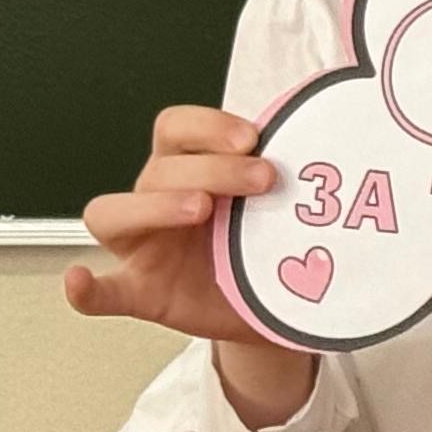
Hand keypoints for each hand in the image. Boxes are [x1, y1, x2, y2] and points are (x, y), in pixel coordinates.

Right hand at [61, 105, 316, 428]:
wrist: (276, 306)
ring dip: (155, 204)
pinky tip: (80, 282)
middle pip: (158, 167)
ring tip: (201, 210)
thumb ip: (300, 173)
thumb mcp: (287, 202)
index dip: (207, 125)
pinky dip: (86, 288)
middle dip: (211, 166)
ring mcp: (144, 247)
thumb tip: (350, 140)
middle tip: (263, 179)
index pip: (176, 128)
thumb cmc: (272, 243)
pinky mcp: (142, 292)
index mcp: (190, 168)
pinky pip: (103, 291)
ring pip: (114, 212)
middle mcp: (159, 200)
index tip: (254, 136)